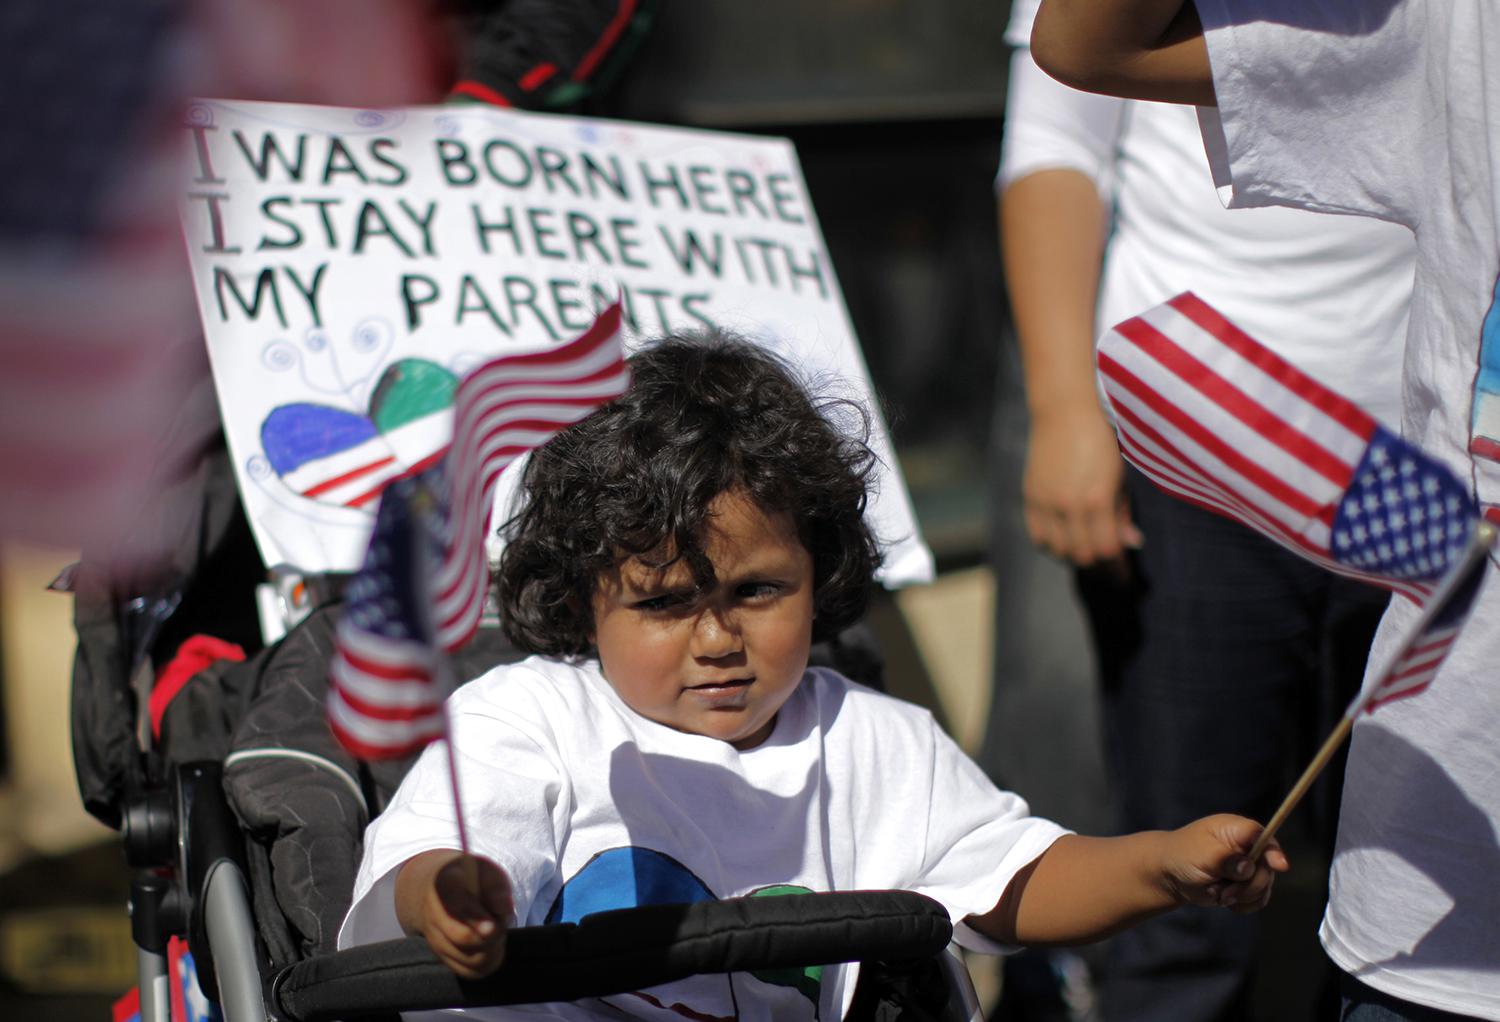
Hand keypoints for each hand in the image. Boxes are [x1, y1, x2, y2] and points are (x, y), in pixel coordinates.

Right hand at [398, 850, 513, 977]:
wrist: (439, 887)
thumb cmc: (470, 877)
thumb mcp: (486, 871)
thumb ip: (497, 888)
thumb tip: (505, 910)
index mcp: (443, 887)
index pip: (457, 907)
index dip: (477, 920)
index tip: (494, 926)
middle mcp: (432, 916)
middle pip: (464, 939)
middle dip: (493, 935)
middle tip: (501, 921)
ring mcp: (434, 940)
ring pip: (470, 960)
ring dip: (493, 949)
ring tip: (497, 931)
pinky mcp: (442, 957)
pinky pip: (469, 971)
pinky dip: (488, 963)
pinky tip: (492, 945)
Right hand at [1022, 401, 1143, 565]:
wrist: (1065, 410)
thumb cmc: (1102, 439)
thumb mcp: (1120, 476)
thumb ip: (1122, 513)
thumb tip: (1131, 544)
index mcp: (1097, 499)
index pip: (1107, 550)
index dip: (1118, 568)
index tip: (1127, 577)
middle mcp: (1068, 505)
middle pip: (1083, 556)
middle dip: (1100, 567)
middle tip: (1111, 570)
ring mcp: (1046, 502)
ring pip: (1059, 551)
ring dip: (1076, 557)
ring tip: (1089, 554)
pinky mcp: (1030, 497)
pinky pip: (1038, 537)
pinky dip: (1052, 547)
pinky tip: (1065, 542)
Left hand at [1160, 814, 1288, 912]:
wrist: (1171, 874)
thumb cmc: (1184, 856)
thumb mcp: (1202, 855)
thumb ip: (1226, 860)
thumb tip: (1248, 867)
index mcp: (1236, 829)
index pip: (1262, 836)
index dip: (1273, 850)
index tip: (1279, 866)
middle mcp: (1248, 846)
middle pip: (1267, 867)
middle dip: (1248, 886)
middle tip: (1225, 893)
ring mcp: (1250, 866)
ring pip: (1265, 886)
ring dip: (1242, 896)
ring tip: (1218, 894)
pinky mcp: (1248, 884)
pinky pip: (1259, 899)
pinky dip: (1243, 905)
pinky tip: (1225, 901)